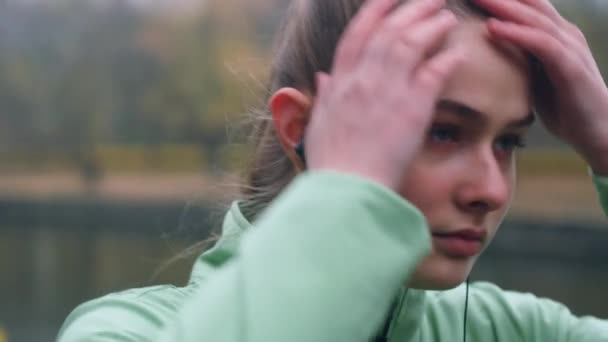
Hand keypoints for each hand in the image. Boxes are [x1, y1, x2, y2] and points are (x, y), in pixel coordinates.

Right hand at [305, 0, 461, 189]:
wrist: (348, 190)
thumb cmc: (332, 165)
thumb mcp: (319, 126)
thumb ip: (324, 98)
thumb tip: (322, 77)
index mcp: (341, 83)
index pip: (358, 34)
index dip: (376, 11)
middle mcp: (363, 79)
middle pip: (390, 30)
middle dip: (412, 8)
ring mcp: (388, 91)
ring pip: (412, 42)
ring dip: (432, 25)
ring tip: (447, 16)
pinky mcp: (413, 109)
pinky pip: (435, 72)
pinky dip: (448, 58)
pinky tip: (459, 52)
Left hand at [474, 0, 607, 173]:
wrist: (595, 129)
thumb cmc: (561, 103)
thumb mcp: (533, 74)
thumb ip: (518, 57)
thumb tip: (484, 52)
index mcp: (553, 33)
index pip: (526, 4)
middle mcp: (563, 33)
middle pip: (528, 2)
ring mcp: (569, 47)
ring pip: (533, 18)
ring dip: (502, 5)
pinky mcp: (570, 66)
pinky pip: (541, 43)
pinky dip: (517, 33)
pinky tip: (493, 28)